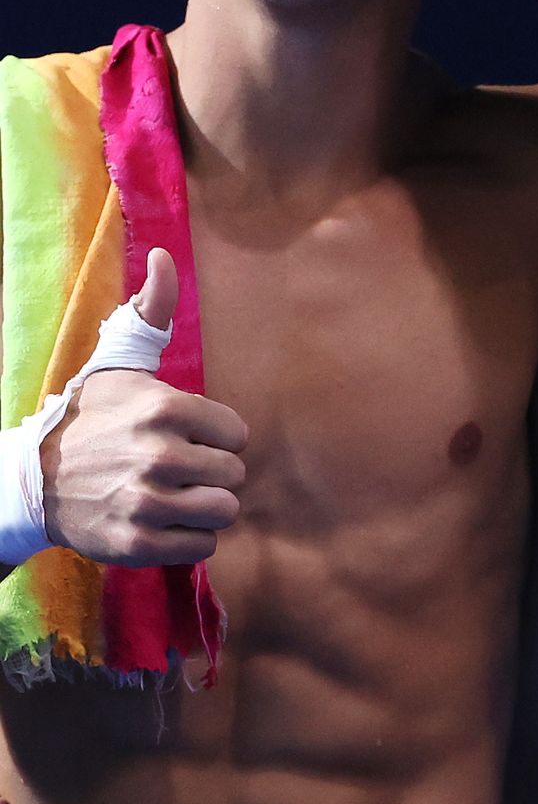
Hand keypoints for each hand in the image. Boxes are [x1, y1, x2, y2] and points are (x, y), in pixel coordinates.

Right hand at [39, 249, 246, 565]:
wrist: (34, 478)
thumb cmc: (90, 416)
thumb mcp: (119, 361)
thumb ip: (151, 311)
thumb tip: (163, 257)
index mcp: (166, 407)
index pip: (237, 434)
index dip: (217, 438)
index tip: (190, 437)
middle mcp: (160, 455)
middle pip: (234, 475)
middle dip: (213, 473)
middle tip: (183, 470)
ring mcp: (148, 502)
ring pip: (223, 512)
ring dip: (206, 507)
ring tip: (180, 496)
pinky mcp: (138, 544)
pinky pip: (202, 547)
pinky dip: (190, 538)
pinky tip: (168, 522)